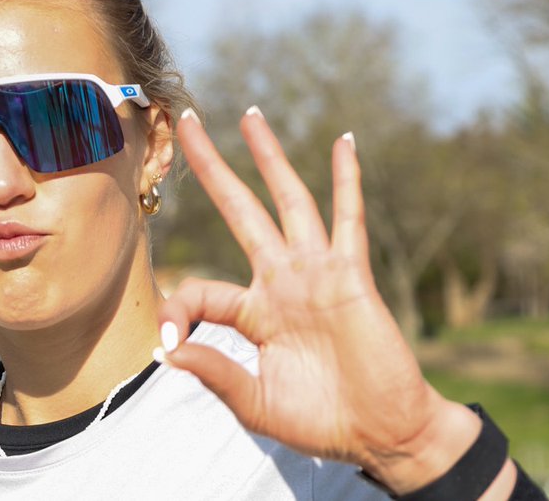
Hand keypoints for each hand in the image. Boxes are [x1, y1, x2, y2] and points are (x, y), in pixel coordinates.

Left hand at [158, 108, 504, 494]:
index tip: (168, 342)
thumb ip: (214, 373)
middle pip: (239, 209)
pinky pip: (348, 219)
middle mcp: (280, 281)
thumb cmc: (320, 421)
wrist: (382, 433)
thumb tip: (166, 352)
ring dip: (269, 156)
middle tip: (186, 120)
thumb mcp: (254, 403)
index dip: (177, 312)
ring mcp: (315, 273)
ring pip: (288, 200)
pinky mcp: (351, 276)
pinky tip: (343, 142)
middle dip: (212, 167)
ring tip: (250, 115)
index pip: (200, 290)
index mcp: (252, 313)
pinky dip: (347, 180)